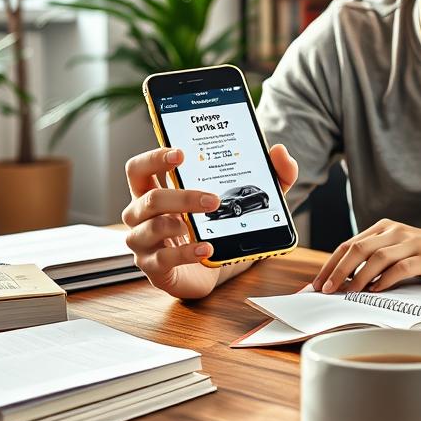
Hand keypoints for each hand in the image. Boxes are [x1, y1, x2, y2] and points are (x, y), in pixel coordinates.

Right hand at [122, 143, 297, 299]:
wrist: (219, 268)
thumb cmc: (222, 225)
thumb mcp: (250, 198)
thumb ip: (271, 174)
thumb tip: (280, 152)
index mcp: (156, 189)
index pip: (140, 168)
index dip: (154, 158)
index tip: (181, 153)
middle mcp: (143, 214)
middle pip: (147, 197)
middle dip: (181, 196)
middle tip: (213, 199)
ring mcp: (145, 242)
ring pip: (151, 227)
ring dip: (180, 223)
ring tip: (204, 224)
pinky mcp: (154, 268)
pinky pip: (163, 259)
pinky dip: (186, 253)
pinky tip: (206, 248)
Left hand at [312, 219, 420, 293]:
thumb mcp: (401, 253)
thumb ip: (377, 262)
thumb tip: (346, 284)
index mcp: (385, 228)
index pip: (349, 244)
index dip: (330, 264)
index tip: (316, 283)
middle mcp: (395, 231)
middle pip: (357, 248)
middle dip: (337, 270)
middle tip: (324, 289)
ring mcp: (411, 242)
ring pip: (375, 257)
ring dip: (356, 277)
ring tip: (345, 293)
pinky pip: (399, 268)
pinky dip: (384, 281)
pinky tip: (375, 292)